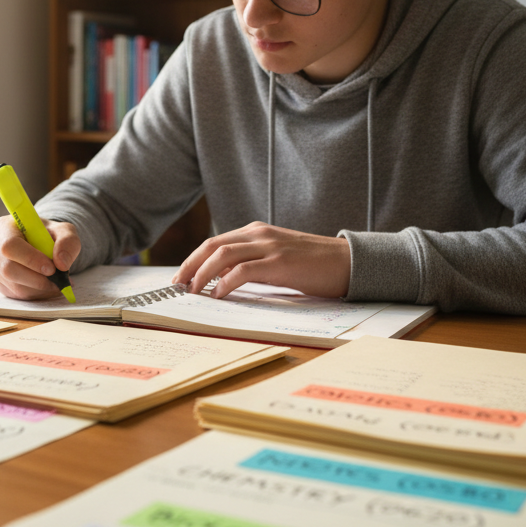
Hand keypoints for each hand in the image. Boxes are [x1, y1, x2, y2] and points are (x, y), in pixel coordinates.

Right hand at [0, 216, 80, 299]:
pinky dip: (35, 294)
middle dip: (36, 279)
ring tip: (56, 283)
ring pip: (13, 285)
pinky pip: (16, 294)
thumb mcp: (64, 231)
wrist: (41, 244)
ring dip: (39, 288)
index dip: (30, 259)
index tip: (52, 268)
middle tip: (57, 280)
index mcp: (4, 226)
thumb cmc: (49, 235)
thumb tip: (61, 263)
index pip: (11, 245)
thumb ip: (68, 242)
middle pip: (8, 269)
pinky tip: (46, 286)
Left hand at [171, 222, 350, 299]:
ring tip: (192, 291)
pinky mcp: (280, 262)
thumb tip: (221, 280)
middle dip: (190, 265)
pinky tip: (218, 294)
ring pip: (223, 255)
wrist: (348, 262)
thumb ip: (250, 264)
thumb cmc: (313, 265)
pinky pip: (243, 270)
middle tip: (177, 286)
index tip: (180, 278)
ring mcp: (270, 246)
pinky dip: (226, 282)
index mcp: (257, 232)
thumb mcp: (276, 259)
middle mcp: (260, 234)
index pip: (215, 242)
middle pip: (212, 245)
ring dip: (202, 274)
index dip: (193, 259)